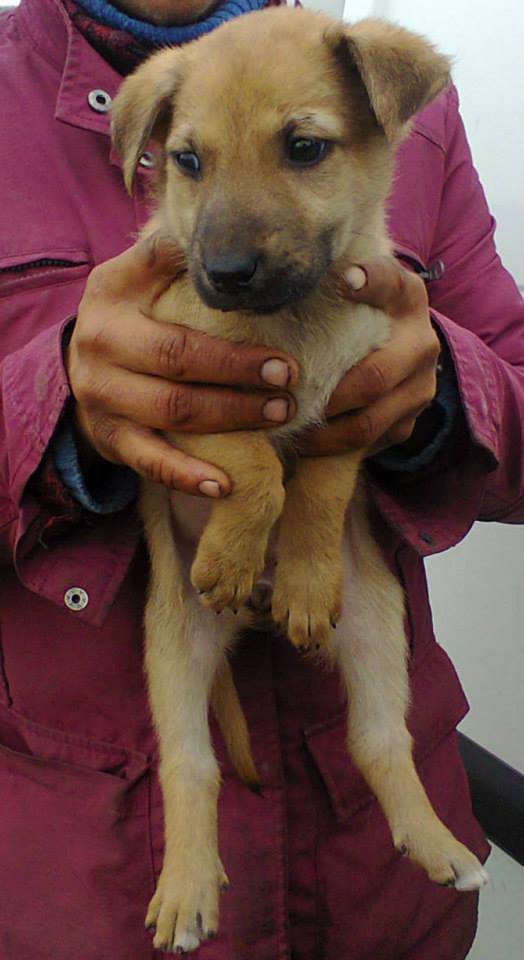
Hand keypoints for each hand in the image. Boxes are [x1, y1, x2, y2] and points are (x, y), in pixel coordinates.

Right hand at [66, 234, 297, 496]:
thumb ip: (170, 253)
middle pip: (177, 377)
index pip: (178, 336)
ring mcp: (102, 402)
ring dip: (229, 423)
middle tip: (291, 392)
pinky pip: (149, 463)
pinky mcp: (110, 439)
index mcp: (110, 306)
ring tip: (278, 421)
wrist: (80, 359)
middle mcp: (98, 354)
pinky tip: (224, 486)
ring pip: (171, 419)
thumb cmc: (129, 309)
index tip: (286, 361)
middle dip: (239, 385)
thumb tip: (222, 233)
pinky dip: (185, 477)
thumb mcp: (137, 272)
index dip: (233, 354)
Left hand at [298, 257, 439, 455]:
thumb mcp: (352, 290)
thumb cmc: (355, 315)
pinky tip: (302, 441)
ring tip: (286, 427)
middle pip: (374, 376)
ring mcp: (421, 387)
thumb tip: (274, 280)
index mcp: (406, 298)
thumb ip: (331, 282)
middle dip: (325, 395)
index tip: (345, 281)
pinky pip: (369, 442)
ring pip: (368, 421)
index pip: (390, 284)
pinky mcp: (409, 422)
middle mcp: (422, 341)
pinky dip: (332, 447)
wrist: (396, 349)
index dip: (370, 282)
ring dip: (322, 431)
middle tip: (284, 399)